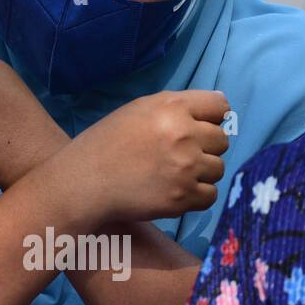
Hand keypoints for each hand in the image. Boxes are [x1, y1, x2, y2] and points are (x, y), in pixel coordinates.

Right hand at [40, 90, 229, 225]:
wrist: (82, 183)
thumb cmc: (106, 143)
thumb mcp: (138, 110)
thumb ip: (176, 106)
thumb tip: (222, 108)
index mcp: (171, 107)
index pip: (220, 106)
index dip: (210, 118)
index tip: (196, 127)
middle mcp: (183, 135)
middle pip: (221, 140)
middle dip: (204, 147)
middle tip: (176, 155)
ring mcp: (186, 168)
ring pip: (218, 169)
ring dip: (200, 173)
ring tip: (171, 174)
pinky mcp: (183, 197)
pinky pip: (210, 195)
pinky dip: (195, 196)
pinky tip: (172, 191)